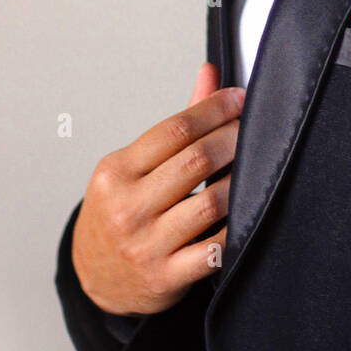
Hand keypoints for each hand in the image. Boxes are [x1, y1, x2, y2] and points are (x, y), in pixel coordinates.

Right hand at [71, 63, 244, 316]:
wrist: (95, 277)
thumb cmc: (119, 212)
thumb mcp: (132, 167)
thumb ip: (177, 124)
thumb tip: (210, 73)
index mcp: (116, 171)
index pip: (174, 129)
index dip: (213, 109)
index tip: (238, 99)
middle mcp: (127, 207)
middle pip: (195, 160)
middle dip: (233, 138)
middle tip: (253, 129)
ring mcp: (146, 244)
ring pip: (210, 203)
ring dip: (241, 181)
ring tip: (256, 168)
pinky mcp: (165, 277)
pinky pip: (213, 250)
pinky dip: (236, 228)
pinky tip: (247, 213)